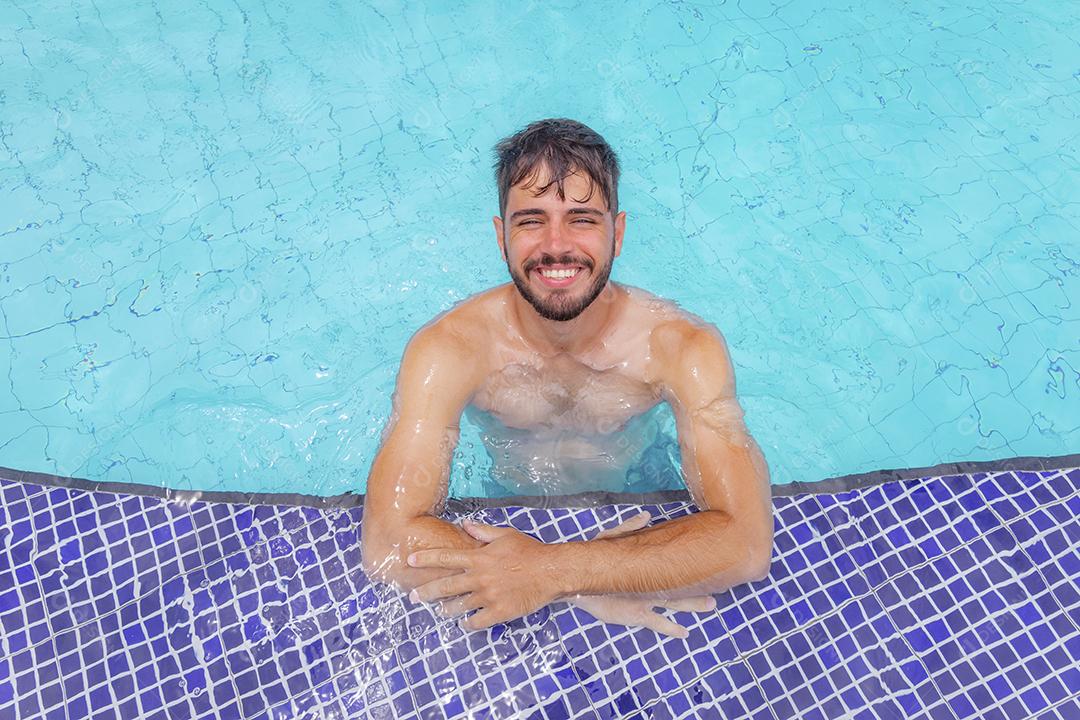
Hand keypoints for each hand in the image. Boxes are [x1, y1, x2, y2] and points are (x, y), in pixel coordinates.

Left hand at [407, 520, 561, 630]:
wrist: (551, 571)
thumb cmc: (530, 551)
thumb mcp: (505, 535)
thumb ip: (482, 531)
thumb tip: (465, 524)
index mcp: (480, 557)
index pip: (446, 557)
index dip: (426, 558)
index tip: (410, 560)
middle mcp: (480, 577)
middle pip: (446, 586)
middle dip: (427, 591)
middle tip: (414, 596)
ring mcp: (488, 596)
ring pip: (459, 606)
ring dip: (446, 610)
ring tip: (439, 612)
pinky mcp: (499, 612)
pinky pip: (477, 621)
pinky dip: (468, 623)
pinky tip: (464, 623)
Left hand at [569, 510, 716, 638]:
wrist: (579, 583)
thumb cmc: (596, 559)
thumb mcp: (610, 539)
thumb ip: (628, 528)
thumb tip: (647, 515)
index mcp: (649, 569)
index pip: (673, 566)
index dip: (689, 566)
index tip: (709, 562)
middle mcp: (651, 586)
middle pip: (679, 588)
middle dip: (697, 589)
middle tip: (719, 590)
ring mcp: (646, 601)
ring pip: (674, 604)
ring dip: (691, 606)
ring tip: (710, 605)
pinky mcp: (636, 615)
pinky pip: (657, 623)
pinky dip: (670, 629)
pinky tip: (684, 633)